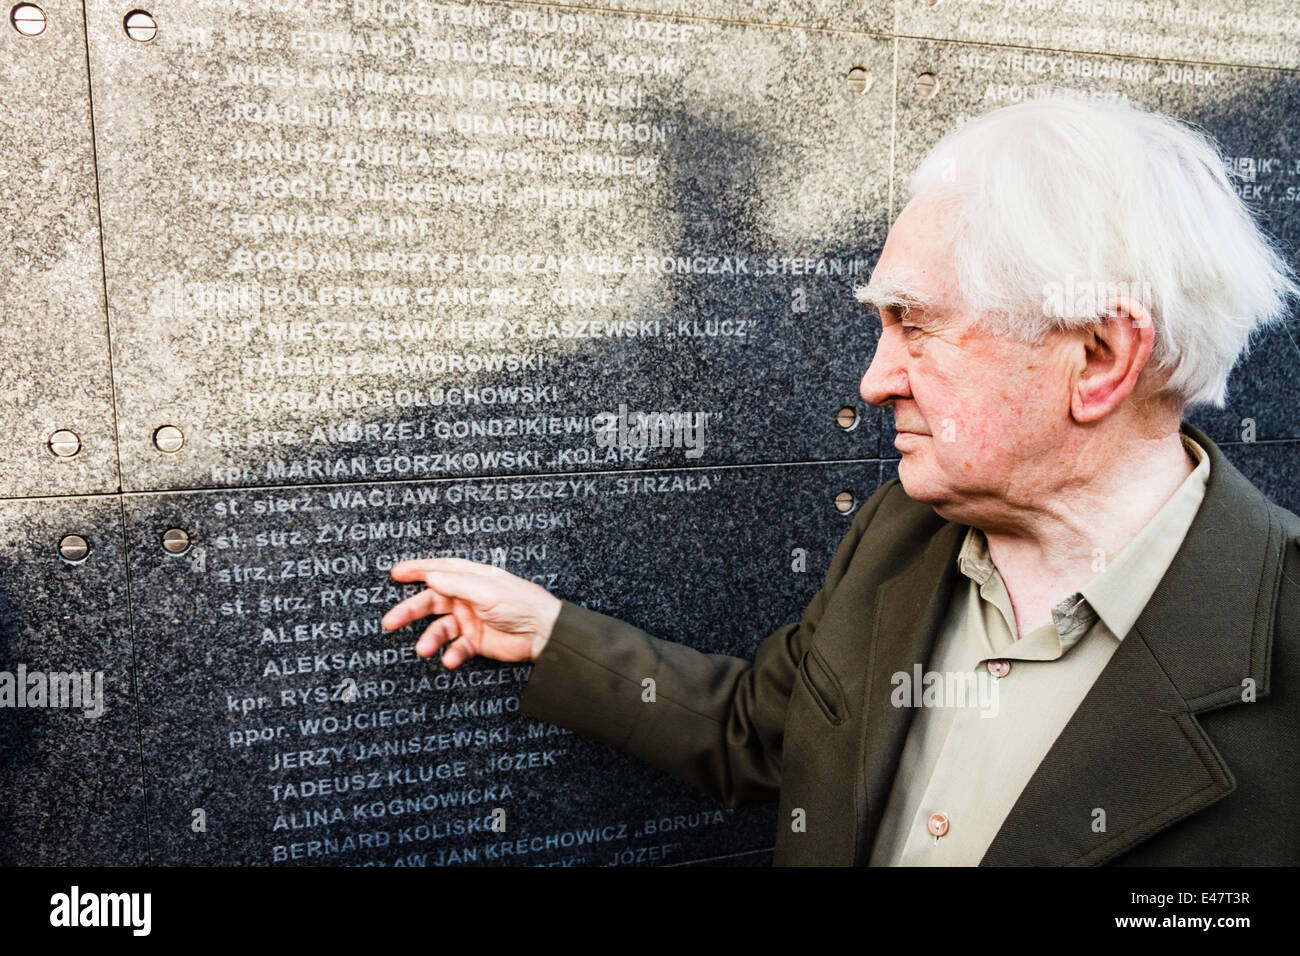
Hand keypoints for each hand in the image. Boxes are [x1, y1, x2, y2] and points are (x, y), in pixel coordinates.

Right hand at [381, 558, 562, 667]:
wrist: (544, 633)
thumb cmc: (521, 603)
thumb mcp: (486, 590)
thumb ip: (456, 583)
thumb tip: (430, 576)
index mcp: (472, 578)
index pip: (440, 569)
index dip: (417, 569)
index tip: (395, 573)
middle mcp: (467, 598)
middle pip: (431, 602)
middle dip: (410, 611)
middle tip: (389, 621)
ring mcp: (470, 620)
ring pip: (440, 629)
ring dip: (430, 639)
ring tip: (424, 649)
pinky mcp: (475, 641)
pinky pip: (456, 648)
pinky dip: (450, 654)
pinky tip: (450, 659)